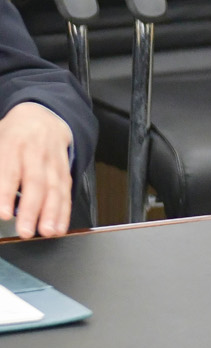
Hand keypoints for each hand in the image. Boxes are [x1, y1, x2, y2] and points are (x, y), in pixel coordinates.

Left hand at [0, 102, 73, 237]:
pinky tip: (60, 225)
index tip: (5, 214)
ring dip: (53, 212)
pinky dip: (65, 209)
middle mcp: (36, 151)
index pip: (10, 171)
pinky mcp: (65, 167)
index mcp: (13, 144)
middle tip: (26, 231)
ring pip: (55, 187)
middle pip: (36, 181)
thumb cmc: (11, 135)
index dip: (7, 194)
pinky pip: (67, 189)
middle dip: (32, 209)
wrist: (41, 115)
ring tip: (48, 232)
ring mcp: (53, 159)